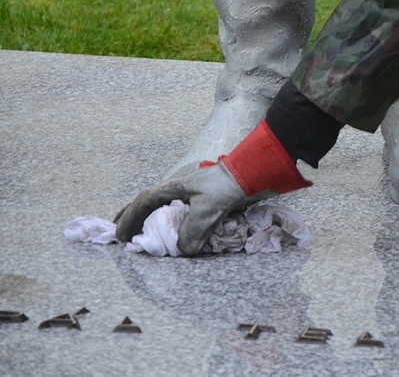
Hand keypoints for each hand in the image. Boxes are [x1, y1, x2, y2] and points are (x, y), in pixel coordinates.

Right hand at [114, 120, 310, 254]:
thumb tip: (183, 250)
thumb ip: (192, 232)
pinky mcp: (205, 197)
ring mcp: (191, 191)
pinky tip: (175, 228)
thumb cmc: (227, 187)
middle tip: (120, 231)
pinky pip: (181, 210)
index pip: (144, 202)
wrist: (252, 173)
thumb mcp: (207, 211)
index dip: (130, 219)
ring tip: (143, 231)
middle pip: (149, 202)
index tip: (120, 236)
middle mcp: (178, 188)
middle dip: (133, 216)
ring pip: (164, 205)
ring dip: (151, 218)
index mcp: (173, 187)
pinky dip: (172, 221)